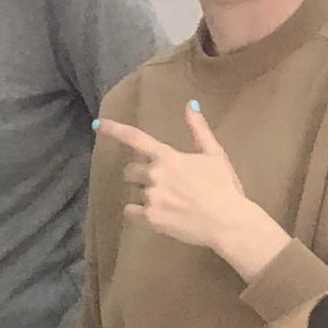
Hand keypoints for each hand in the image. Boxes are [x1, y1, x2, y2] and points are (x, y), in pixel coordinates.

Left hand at [98, 107, 283, 274]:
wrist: (229, 222)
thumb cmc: (224, 187)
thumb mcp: (214, 155)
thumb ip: (198, 130)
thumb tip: (189, 105)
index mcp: (168, 157)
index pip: (136, 139)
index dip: (115, 130)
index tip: (97, 124)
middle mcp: (155, 175)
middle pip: (130, 171)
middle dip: (139, 176)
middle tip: (160, 184)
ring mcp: (151, 197)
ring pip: (133, 193)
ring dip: (144, 196)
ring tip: (168, 203)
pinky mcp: (150, 218)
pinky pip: (130, 212)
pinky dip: (138, 214)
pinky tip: (158, 215)